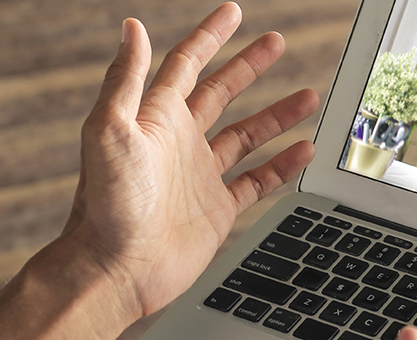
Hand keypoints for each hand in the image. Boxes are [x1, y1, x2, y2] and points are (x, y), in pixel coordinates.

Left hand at [63, 2, 316, 320]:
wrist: (116, 268)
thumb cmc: (106, 203)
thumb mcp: (110, 130)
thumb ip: (125, 78)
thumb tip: (131, 26)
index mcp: (155, 117)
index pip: (187, 64)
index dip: (210, 36)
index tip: (233, 12)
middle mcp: (179, 142)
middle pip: (221, 91)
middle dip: (248, 65)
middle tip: (276, 42)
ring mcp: (200, 175)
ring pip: (246, 135)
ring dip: (276, 114)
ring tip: (309, 95)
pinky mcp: (216, 209)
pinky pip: (257, 180)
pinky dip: (282, 165)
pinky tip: (304, 150)